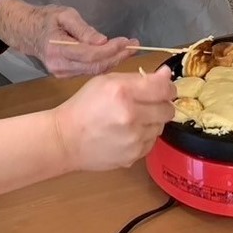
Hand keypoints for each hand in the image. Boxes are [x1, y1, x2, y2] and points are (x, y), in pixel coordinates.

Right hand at [0, 0, 134, 77]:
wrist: (27, 32)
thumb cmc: (47, 19)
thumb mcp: (65, 15)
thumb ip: (83, 29)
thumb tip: (102, 41)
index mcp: (57, 49)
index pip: (90, 55)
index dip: (111, 50)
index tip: (127, 41)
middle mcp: (60, 66)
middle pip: (95, 66)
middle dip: (117, 56)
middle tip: (134, 45)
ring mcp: (62, 74)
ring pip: (94, 72)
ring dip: (114, 60)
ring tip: (130, 48)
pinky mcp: (65, 76)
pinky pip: (89, 72)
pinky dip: (104, 64)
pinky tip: (116, 55)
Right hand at [53, 67, 175, 171]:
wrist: (65, 140)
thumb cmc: (84, 106)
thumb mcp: (107, 82)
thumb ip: (139, 78)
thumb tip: (166, 75)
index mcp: (123, 93)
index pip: (164, 89)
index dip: (168, 87)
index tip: (164, 87)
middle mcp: (131, 116)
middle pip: (167, 110)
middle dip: (161, 104)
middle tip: (147, 104)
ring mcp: (133, 139)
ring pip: (160, 127)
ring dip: (152, 121)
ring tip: (133, 119)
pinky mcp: (133, 156)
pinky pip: (151, 142)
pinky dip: (144, 136)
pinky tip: (128, 133)